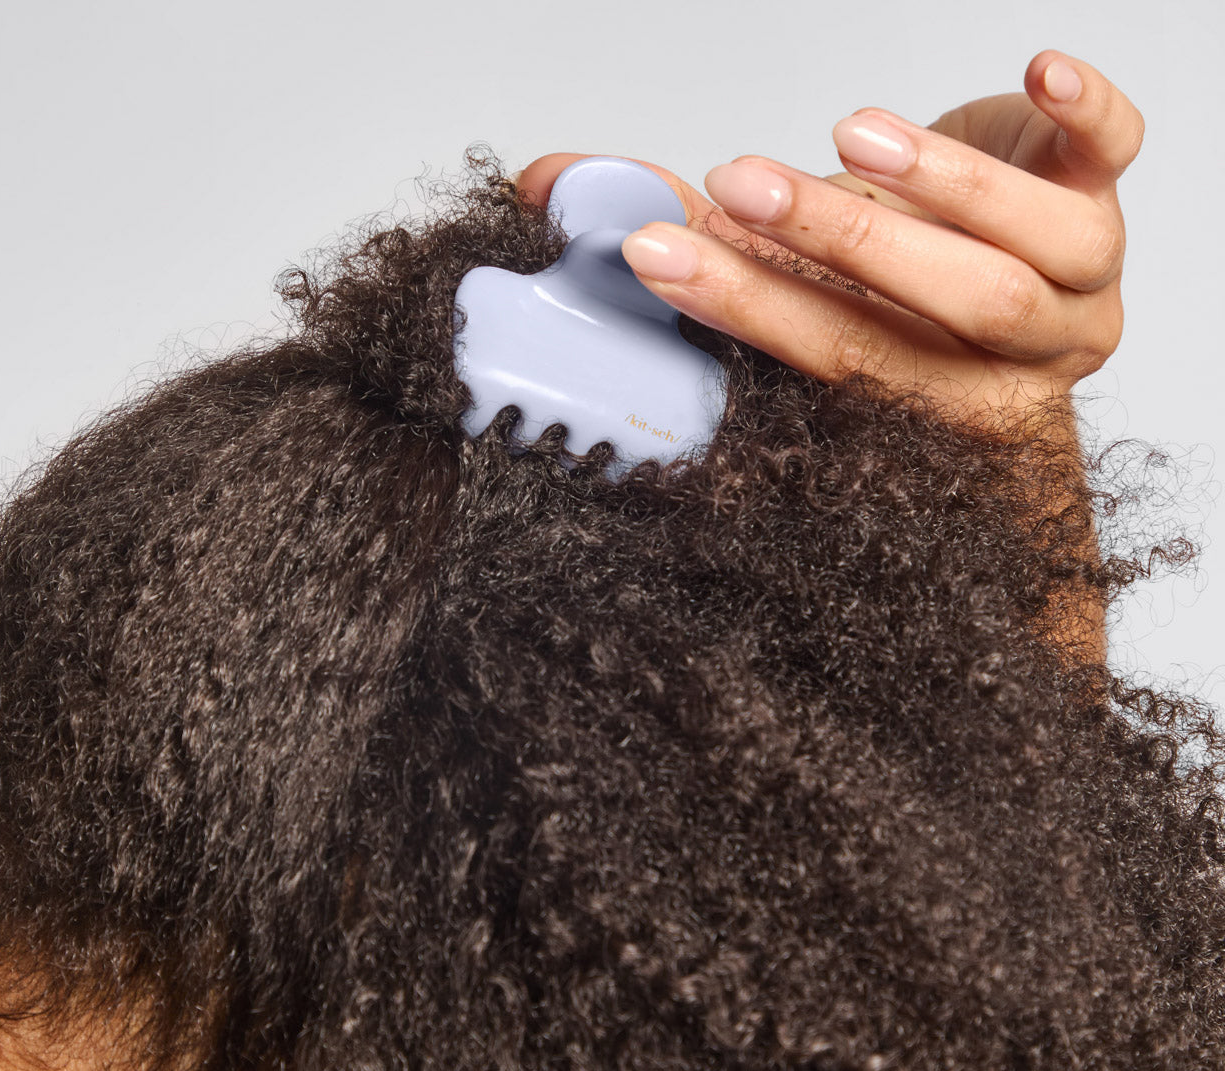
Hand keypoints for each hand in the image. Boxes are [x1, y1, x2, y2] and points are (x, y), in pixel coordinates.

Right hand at [515, 50, 1143, 427]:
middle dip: (833, 244)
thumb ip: (692, 239)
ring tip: (848, 137)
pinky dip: (1083, 114)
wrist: (1019, 281)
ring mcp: (1078, 282)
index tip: (663, 257)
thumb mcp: (795, 276)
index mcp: (930, 402)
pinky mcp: (1105, 194)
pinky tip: (1037, 75)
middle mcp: (1013, 359)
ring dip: (937, 189)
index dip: (748, 308)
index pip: (838, 360)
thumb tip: (547, 186)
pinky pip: (1117, 156)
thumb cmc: (897, 293)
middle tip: (738, 186)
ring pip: (1028, 249)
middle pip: (942, 311)